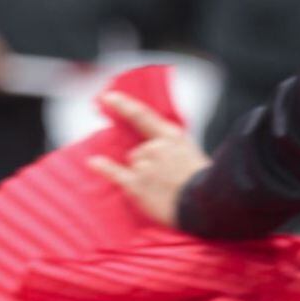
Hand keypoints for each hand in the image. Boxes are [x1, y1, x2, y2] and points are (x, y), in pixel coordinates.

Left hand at [87, 91, 208, 227]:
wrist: (206, 204)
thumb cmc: (204, 182)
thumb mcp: (193, 153)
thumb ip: (172, 147)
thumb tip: (153, 147)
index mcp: (172, 136)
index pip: (142, 115)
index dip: (123, 105)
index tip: (108, 96)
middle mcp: (156, 147)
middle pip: (138, 151)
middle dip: (147, 163)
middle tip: (166, 180)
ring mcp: (145, 165)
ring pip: (133, 165)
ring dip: (142, 175)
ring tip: (161, 189)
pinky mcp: (137, 184)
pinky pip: (115, 173)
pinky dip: (104, 168)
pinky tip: (93, 162)